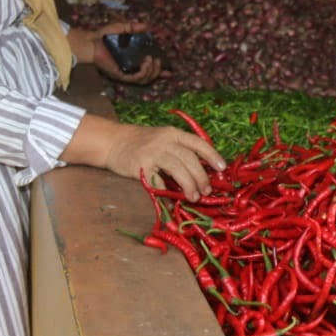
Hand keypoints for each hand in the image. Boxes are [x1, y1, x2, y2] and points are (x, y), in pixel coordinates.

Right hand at [63, 115, 224, 200]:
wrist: (113, 141)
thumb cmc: (143, 143)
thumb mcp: (164, 139)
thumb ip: (181, 150)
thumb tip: (204, 170)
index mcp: (174, 134)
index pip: (198, 143)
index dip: (212, 155)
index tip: (222, 168)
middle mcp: (165, 141)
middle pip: (189, 158)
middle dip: (201, 176)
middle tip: (207, 190)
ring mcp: (152, 153)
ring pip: (177, 168)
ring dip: (189, 184)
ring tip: (194, 197)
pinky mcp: (140, 166)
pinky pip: (157, 181)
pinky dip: (166, 192)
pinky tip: (172, 201)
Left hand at [68, 21, 163, 84]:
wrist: (91, 41)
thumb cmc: (104, 36)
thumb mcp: (122, 28)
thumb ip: (134, 27)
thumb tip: (147, 26)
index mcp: (132, 60)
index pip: (148, 69)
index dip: (160, 72)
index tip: (169, 72)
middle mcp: (130, 68)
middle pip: (149, 77)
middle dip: (158, 71)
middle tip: (157, 60)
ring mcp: (125, 73)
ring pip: (144, 80)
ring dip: (152, 72)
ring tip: (151, 60)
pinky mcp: (120, 75)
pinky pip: (136, 79)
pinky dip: (144, 72)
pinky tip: (146, 63)